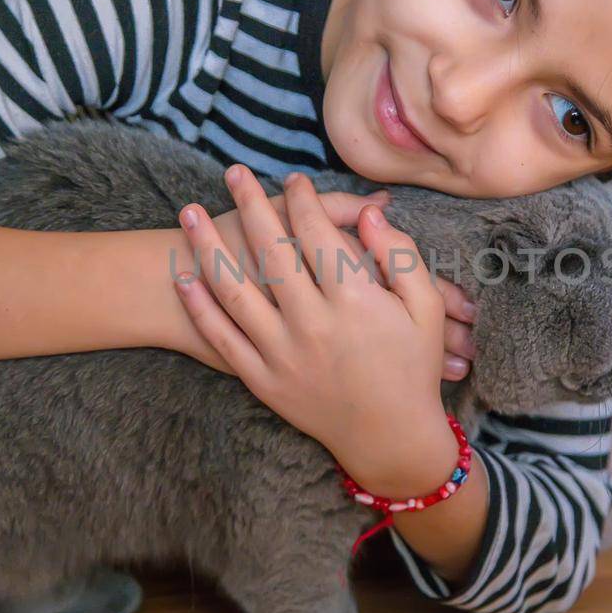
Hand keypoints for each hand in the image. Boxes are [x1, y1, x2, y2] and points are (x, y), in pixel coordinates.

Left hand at [188, 174, 475, 381]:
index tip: (293, 180)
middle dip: (250, 205)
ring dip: (207, 247)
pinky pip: (223, 337)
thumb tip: (372, 213)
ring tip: (188, 213)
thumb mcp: (426, 309)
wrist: (390, 439)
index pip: (319, 234)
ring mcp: (282, 354)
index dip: (304, 201)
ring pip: (235, 290)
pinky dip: (200, 306)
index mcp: (356, 302)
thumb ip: (402, 257)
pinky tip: (185, 275)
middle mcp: (313, 324)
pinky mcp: (263, 380)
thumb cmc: (412, 369)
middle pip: (271, 250)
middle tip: (233, 173)